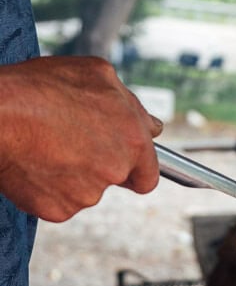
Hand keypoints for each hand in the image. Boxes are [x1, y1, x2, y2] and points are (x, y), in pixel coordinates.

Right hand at [0, 55, 162, 221]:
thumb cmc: (43, 88)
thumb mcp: (99, 75)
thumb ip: (132, 105)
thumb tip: (151, 125)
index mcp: (132, 139)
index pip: (148, 174)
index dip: (136, 169)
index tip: (126, 165)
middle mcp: (114, 170)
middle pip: (114, 178)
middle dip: (98, 163)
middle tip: (71, 140)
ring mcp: (85, 193)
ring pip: (84, 189)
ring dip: (71, 173)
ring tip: (47, 143)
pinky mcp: (56, 210)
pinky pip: (58, 201)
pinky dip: (48, 187)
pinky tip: (35, 161)